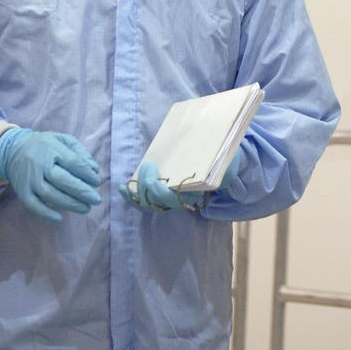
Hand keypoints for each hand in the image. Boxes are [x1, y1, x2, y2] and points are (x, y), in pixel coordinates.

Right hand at [0, 129, 100, 222]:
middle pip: (63, 180)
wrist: (13, 149)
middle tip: (96, 200)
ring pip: (50, 195)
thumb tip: (95, 170)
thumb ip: (80, 153)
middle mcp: (40, 165)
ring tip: (85, 208)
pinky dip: (46, 213)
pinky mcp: (22, 191)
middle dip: (81, 192)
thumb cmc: (45, 145)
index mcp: (52, 149)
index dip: (87, 174)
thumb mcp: (63, 140)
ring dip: (69, 204)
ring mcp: (30, 180)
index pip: (73, 163)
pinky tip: (60, 218)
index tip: (97, 182)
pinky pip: (33, 205)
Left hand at [120, 150, 241, 212]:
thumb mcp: (227, 156)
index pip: (177, 199)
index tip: (155, 176)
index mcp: (200, 191)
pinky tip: (123, 188)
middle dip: (148, 188)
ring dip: (138, 193)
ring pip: (152, 204)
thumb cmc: (225, 157)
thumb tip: (212, 146)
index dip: (162, 192)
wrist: (227, 165)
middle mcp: (185, 198)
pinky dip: (133, 197)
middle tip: (148, 167)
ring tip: (131, 179)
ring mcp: (174, 197)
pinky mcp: (165, 192)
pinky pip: (146, 201)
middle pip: (161, 202)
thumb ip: (221, 156)